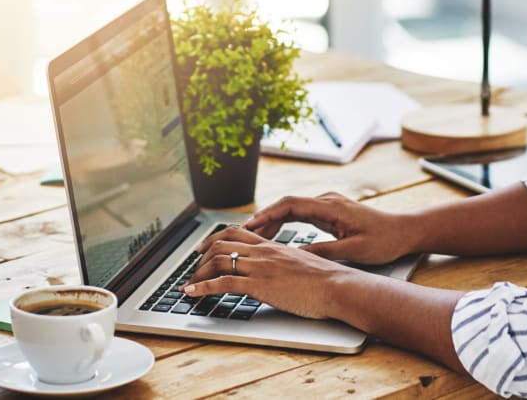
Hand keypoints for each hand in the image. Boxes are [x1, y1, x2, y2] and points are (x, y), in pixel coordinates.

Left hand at [183, 226, 369, 318]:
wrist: (337, 287)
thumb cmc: (326, 280)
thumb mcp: (301, 264)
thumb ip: (286, 263)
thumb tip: (280, 271)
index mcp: (273, 246)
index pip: (236, 233)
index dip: (215, 239)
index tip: (203, 248)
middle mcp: (263, 252)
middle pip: (221, 244)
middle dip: (201, 256)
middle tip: (191, 267)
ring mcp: (259, 268)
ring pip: (218, 261)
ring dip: (198, 273)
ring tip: (189, 283)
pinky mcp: (259, 285)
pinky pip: (222, 283)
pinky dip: (202, 287)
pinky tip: (192, 292)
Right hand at [229, 192, 417, 264]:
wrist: (405, 231)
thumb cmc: (384, 240)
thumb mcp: (353, 250)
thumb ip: (323, 252)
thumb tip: (296, 257)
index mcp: (330, 206)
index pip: (290, 204)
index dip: (267, 214)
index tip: (249, 226)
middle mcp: (326, 201)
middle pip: (286, 205)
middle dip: (263, 218)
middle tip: (241, 233)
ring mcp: (327, 205)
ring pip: (291, 210)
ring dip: (272, 221)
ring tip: (251, 236)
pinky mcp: (329, 213)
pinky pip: (300, 215)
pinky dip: (284, 224)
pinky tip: (273, 236)